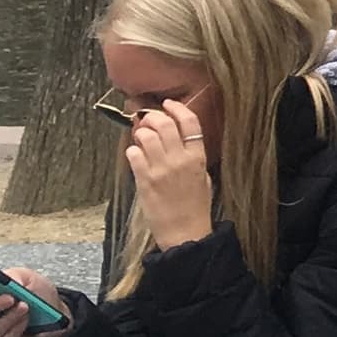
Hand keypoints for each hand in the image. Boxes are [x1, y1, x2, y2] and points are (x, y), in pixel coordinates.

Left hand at [126, 102, 214, 253]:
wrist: (185, 232)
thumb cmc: (196, 206)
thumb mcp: (203, 176)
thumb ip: (192, 156)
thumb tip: (177, 138)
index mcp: (197, 157)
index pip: (190, 122)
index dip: (177, 108)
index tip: (168, 104)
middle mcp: (179, 160)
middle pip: (164, 124)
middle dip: (153, 117)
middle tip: (148, 119)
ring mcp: (161, 170)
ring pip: (145, 136)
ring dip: (140, 132)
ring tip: (141, 137)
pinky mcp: (144, 181)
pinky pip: (134, 155)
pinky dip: (132, 150)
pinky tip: (135, 155)